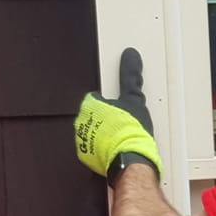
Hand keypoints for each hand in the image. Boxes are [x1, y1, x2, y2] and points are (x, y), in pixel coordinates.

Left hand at [75, 47, 162, 182]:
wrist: (130, 159)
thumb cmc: (130, 131)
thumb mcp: (134, 98)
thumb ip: (130, 76)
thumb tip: (130, 57)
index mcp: (89, 105)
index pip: (97, 97)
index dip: (111, 102)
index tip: (120, 107)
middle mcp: (81, 123)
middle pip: (95, 115)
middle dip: (107, 118)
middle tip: (124, 122)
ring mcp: (83, 141)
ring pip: (94, 133)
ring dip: (105, 134)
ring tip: (122, 136)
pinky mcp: (87, 158)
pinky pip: (95, 149)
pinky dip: (104, 149)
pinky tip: (117, 148)